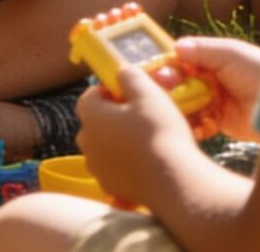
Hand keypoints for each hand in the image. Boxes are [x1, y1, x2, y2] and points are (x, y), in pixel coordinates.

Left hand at [76, 64, 204, 209]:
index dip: (107, 91)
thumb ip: (130, 76)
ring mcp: (97, 169)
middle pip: (93, 123)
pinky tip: (145, 162)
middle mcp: (87, 143)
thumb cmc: (159, 132)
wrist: (173, 180)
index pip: (89, 96)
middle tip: (139, 116)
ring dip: (116, 141)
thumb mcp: (148, 93)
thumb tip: (121, 73)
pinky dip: (123, 163)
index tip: (128, 94)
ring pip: (102, 147)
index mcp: (92, 117)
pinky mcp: (110, 187)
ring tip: (144, 140)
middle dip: (111, 117)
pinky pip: (112, 168)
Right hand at [173, 36, 259, 141]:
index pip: (180, 62)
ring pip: (185, 107)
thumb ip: (202, 49)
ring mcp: (213, 102)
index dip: (167, 68)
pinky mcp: (219, 123)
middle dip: (170, 91)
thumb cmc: (259, 69)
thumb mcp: (230, 52)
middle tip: (166, 97)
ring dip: (180, 111)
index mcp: (210, 60)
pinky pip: (198, 126)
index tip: (156, 75)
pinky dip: (194, 127)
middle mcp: (209, 80)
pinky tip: (196, 127)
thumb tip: (175, 47)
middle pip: (179, 86)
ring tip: (177, 114)